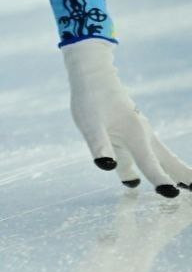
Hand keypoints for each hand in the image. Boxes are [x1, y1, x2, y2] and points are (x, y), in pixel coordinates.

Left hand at [63, 39, 191, 196]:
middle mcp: (143, 136)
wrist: (93, 77)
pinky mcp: (132, 133)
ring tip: (187, 186)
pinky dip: (156, 165)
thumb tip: (106, 166)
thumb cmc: (90, 100)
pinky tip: (141, 176)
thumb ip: (99, 145)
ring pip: (161, 157)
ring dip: (174, 170)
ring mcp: (139, 134)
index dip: (160, 180)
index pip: (150, 163)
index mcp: (135, 135)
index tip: (172, 194)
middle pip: (167, 161)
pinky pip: (147, 154)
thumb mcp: (89, 124)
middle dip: (184, 175)